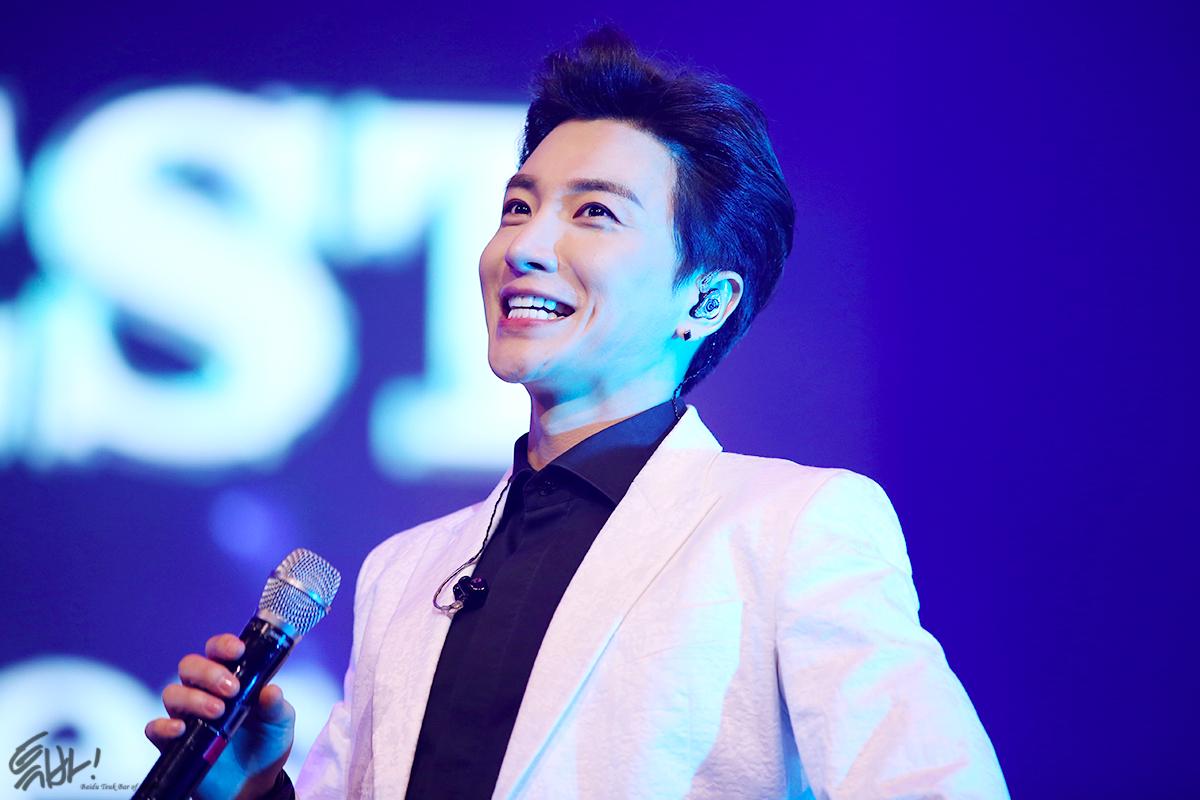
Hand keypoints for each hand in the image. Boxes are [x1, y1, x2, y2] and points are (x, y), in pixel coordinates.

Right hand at [145, 633, 294, 799]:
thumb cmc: (266, 744)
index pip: (217, 651)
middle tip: (231, 689)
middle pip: (190, 666)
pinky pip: (155, 728)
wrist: (253, 785)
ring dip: (193, 698)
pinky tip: (182, 729)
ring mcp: (187, 716)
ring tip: (218, 712)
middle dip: (208, 672)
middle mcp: (204, 692)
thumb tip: (270, 690)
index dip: (223, 645)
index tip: (238, 651)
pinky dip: (164, 726)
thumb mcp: (280, 723)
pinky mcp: (173, 743)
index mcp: (230, 678)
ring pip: (173, 693)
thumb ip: (276, 706)